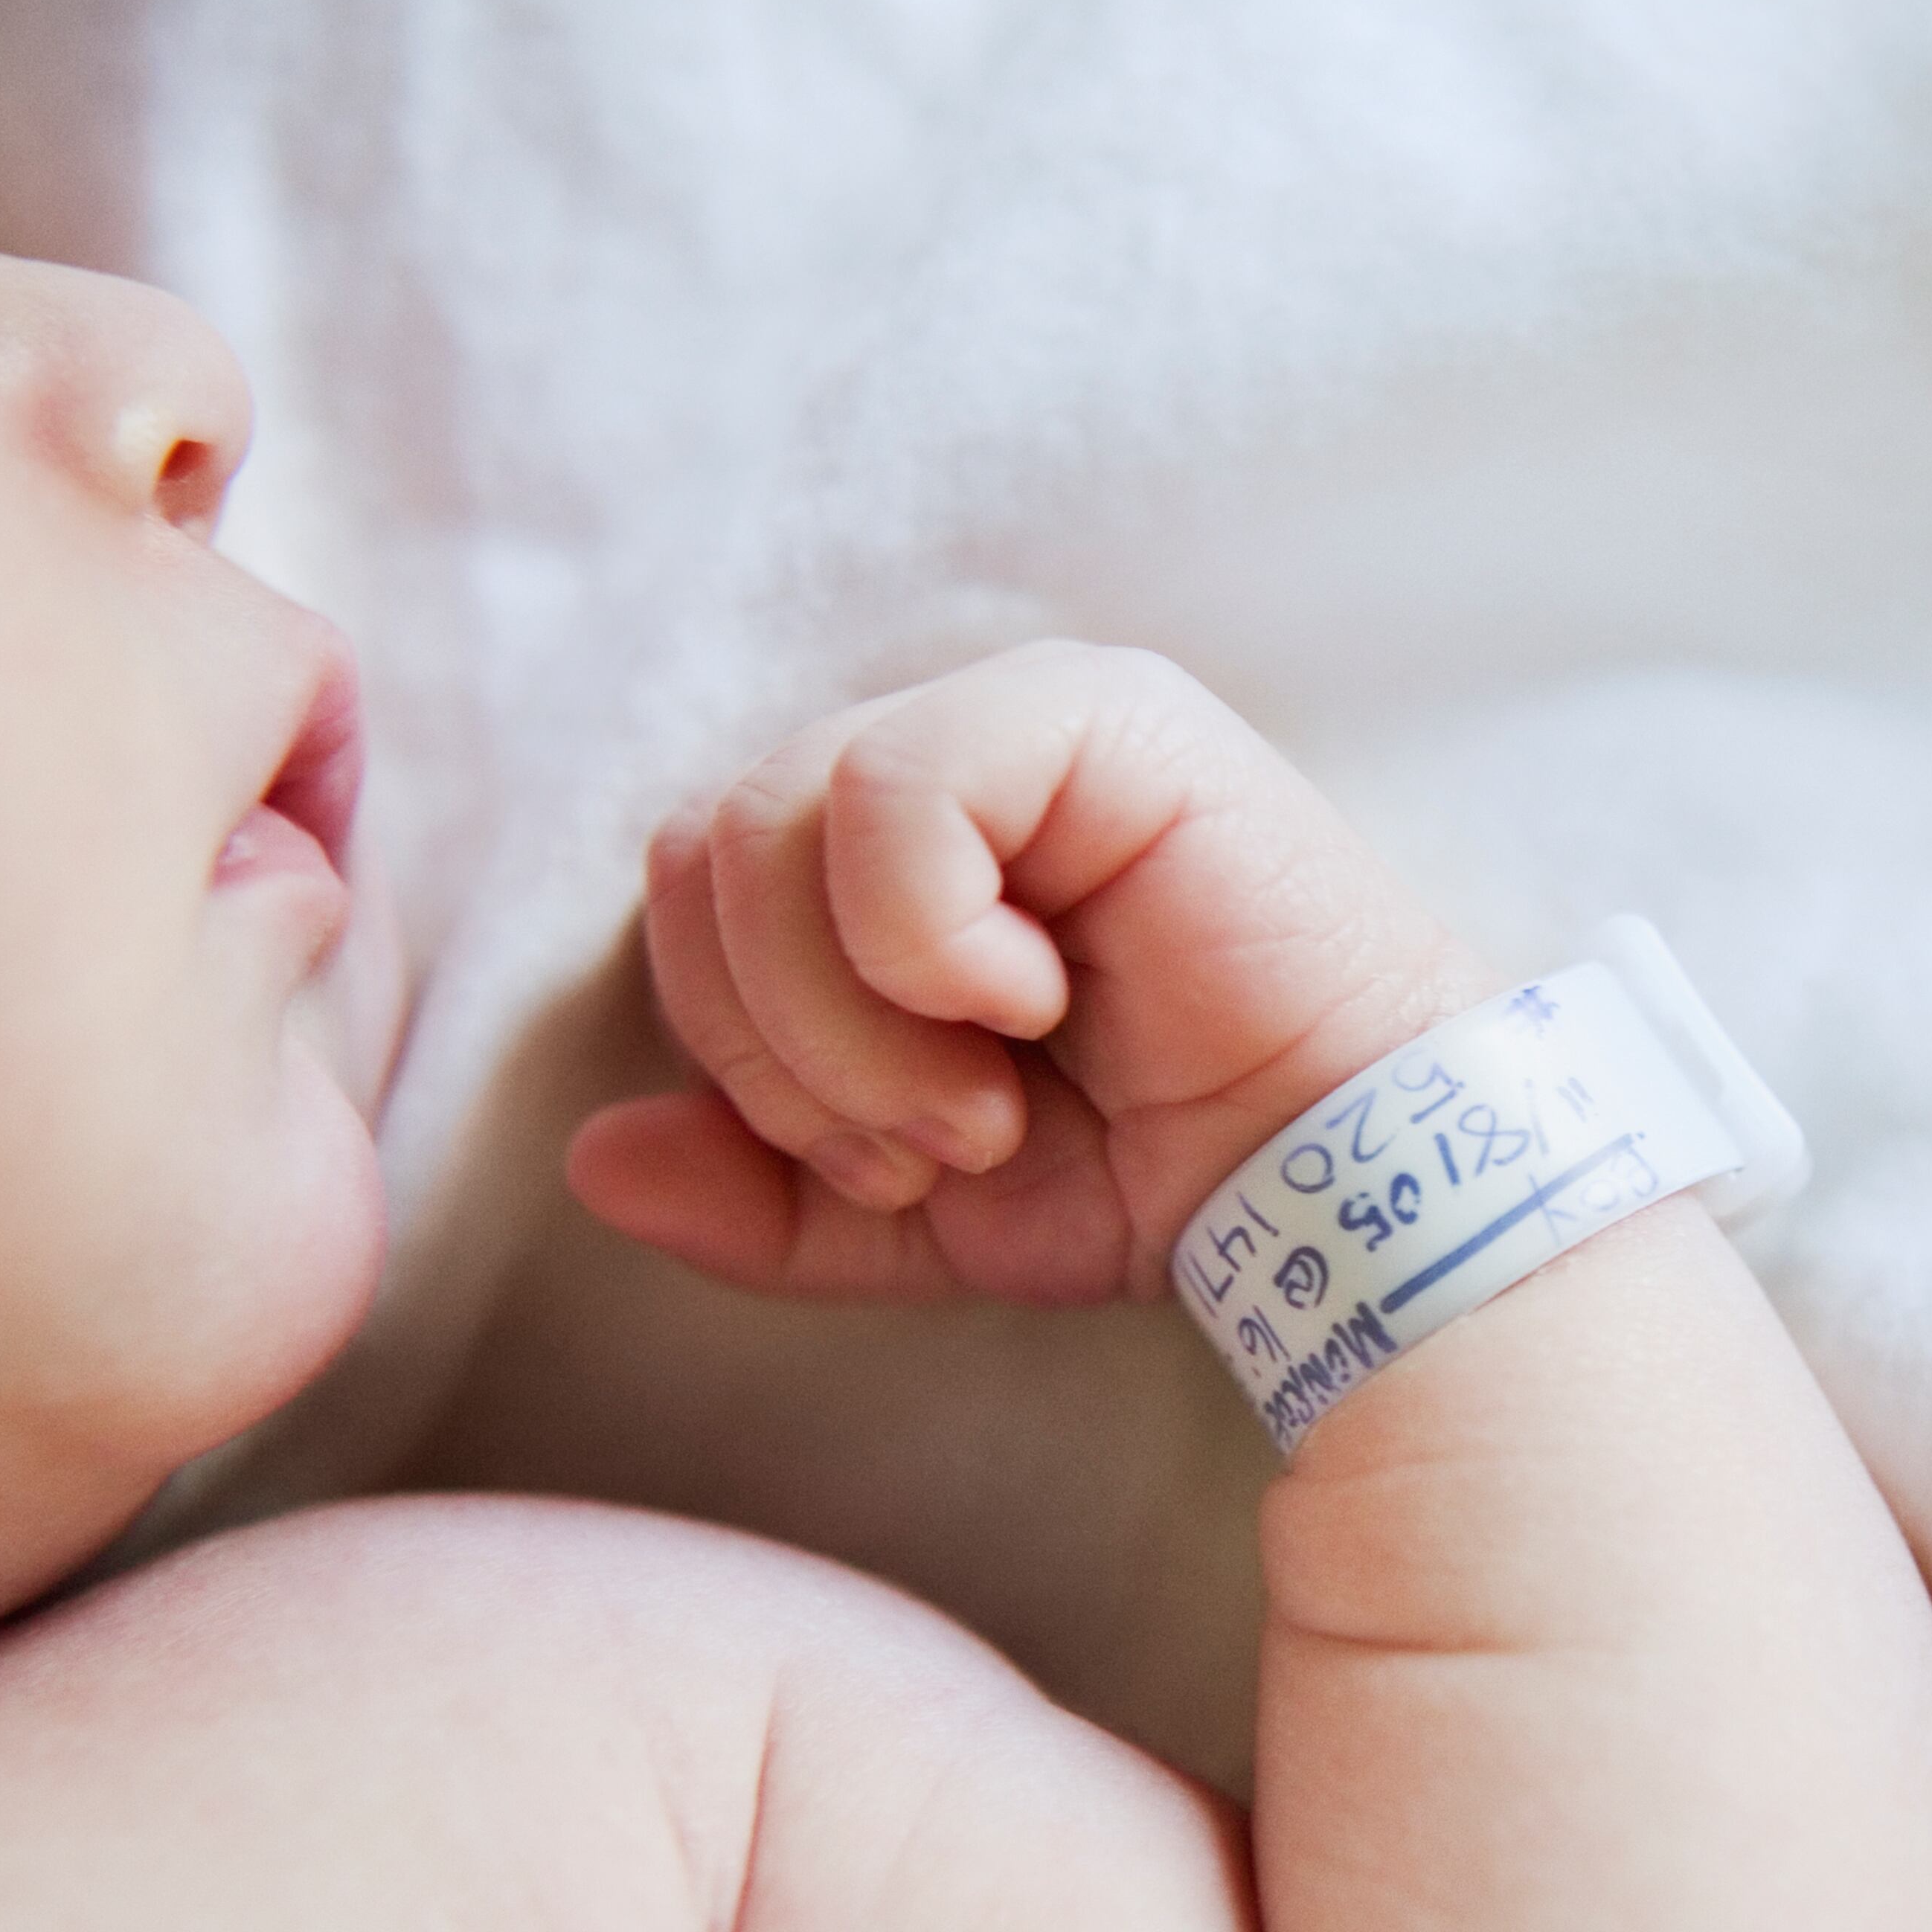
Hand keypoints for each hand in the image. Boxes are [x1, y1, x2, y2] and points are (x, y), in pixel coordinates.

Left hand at [567, 642, 1487, 1306]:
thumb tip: (591, 1160)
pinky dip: (925, 940)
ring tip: (985, 1099)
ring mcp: (1018, 720)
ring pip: (770, 823)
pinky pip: (891, 795)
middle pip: (703, 851)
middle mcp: (942, 758)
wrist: (1340, 1189)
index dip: (740, 1052)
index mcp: (887, 852)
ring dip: (854, 1019)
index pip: (690, 893)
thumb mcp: (916, 1217)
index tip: (892, 1161)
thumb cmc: (1157, 1176)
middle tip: (938, 1141)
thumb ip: (758, 1193)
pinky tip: (1033, 1001)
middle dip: (784, 1049)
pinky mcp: (1092, 714)